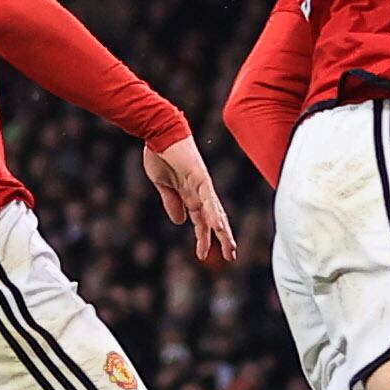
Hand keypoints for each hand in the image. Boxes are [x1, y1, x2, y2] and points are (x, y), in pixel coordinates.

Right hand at [144, 135, 239, 267]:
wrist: (158, 132)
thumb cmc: (160, 154)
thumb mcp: (163, 185)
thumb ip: (172, 202)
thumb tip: (180, 222)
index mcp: (190, 195)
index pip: (200, 221)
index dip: (203, 238)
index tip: (202, 255)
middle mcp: (200, 192)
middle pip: (214, 219)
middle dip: (223, 238)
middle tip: (231, 256)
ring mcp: (201, 184)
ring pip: (215, 212)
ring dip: (223, 231)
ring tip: (230, 248)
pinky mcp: (199, 176)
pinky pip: (207, 198)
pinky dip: (213, 213)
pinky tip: (218, 227)